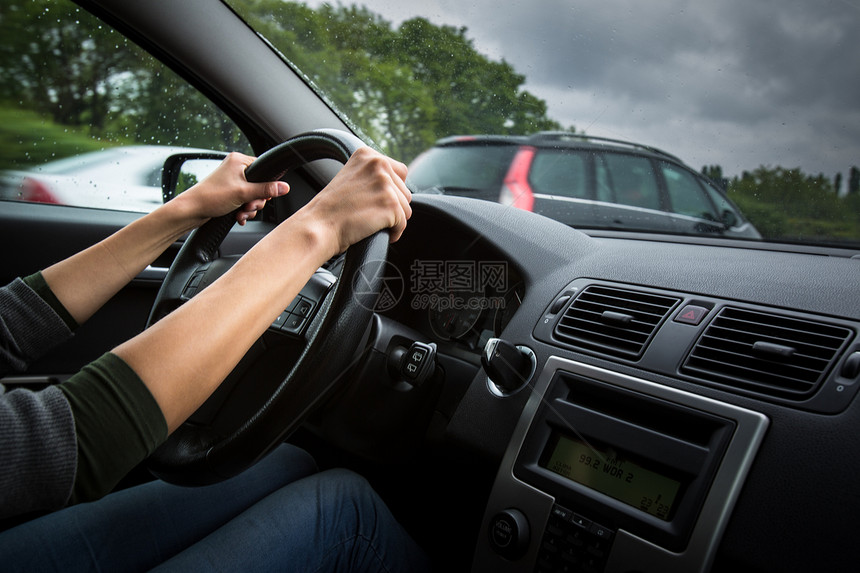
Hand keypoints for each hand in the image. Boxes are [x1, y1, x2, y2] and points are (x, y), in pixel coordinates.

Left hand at [177, 152, 289, 224]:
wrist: (192, 209)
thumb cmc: (211, 197)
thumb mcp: (244, 193)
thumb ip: (266, 190)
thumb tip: (284, 187)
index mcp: (238, 160)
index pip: (263, 169)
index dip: (266, 185)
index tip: (262, 196)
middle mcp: (235, 168)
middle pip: (259, 184)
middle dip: (255, 200)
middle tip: (248, 206)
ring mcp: (231, 180)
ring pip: (252, 195)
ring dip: (249, 207)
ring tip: (241, 212)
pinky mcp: (228, 191)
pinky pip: (244, 199)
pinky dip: (243, 209)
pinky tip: (238, 216)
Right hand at [296, 147, 411, 255]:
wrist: (319, 226)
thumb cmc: (331, 208)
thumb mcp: (351, 177)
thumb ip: (372, 175)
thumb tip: (396, 183)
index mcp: (368, 154)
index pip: (400, 172)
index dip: (391, 191)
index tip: (375, 201)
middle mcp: (378, 164)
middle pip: (405, 191)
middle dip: (392, 206)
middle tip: (369, 212)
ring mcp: (385, 184)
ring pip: (406, 208)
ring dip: (393, 220)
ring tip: (371, 221)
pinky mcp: (391, 204)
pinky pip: (403, 223)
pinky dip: (394, 232)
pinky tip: (375, 230)